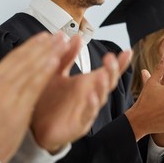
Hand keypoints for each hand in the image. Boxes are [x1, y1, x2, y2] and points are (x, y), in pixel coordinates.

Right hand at [0, 32, 69, 162]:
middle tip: (59, 35)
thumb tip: (20, 70)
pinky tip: (55, 62)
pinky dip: (44, 71)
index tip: (46, 36)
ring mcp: (6, 94)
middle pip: (24, 58)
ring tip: (62, 42)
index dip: (32, 45)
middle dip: (44, 45)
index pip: (15, 57)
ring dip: (48, 53)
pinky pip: (33, 85)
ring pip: (30, 68)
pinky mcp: (16, 107)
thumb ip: (5, 83)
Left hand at [31, 36, 131, 152]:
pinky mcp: (79, 124)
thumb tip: (77, 37)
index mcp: (87, 83)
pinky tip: (91, 95)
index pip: (108, 71)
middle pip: (107, 82)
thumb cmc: (48, 100)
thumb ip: (67, 56)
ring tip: (103, 74)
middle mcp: (91, 95)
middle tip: (111, 58)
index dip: (119, 63)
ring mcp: (87, 110)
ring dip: (102, 86)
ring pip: (100, 98)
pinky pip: (88, 114)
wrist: (35, 125)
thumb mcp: (56, 73)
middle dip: (112, 71)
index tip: (128, 51)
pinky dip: (91, 105)